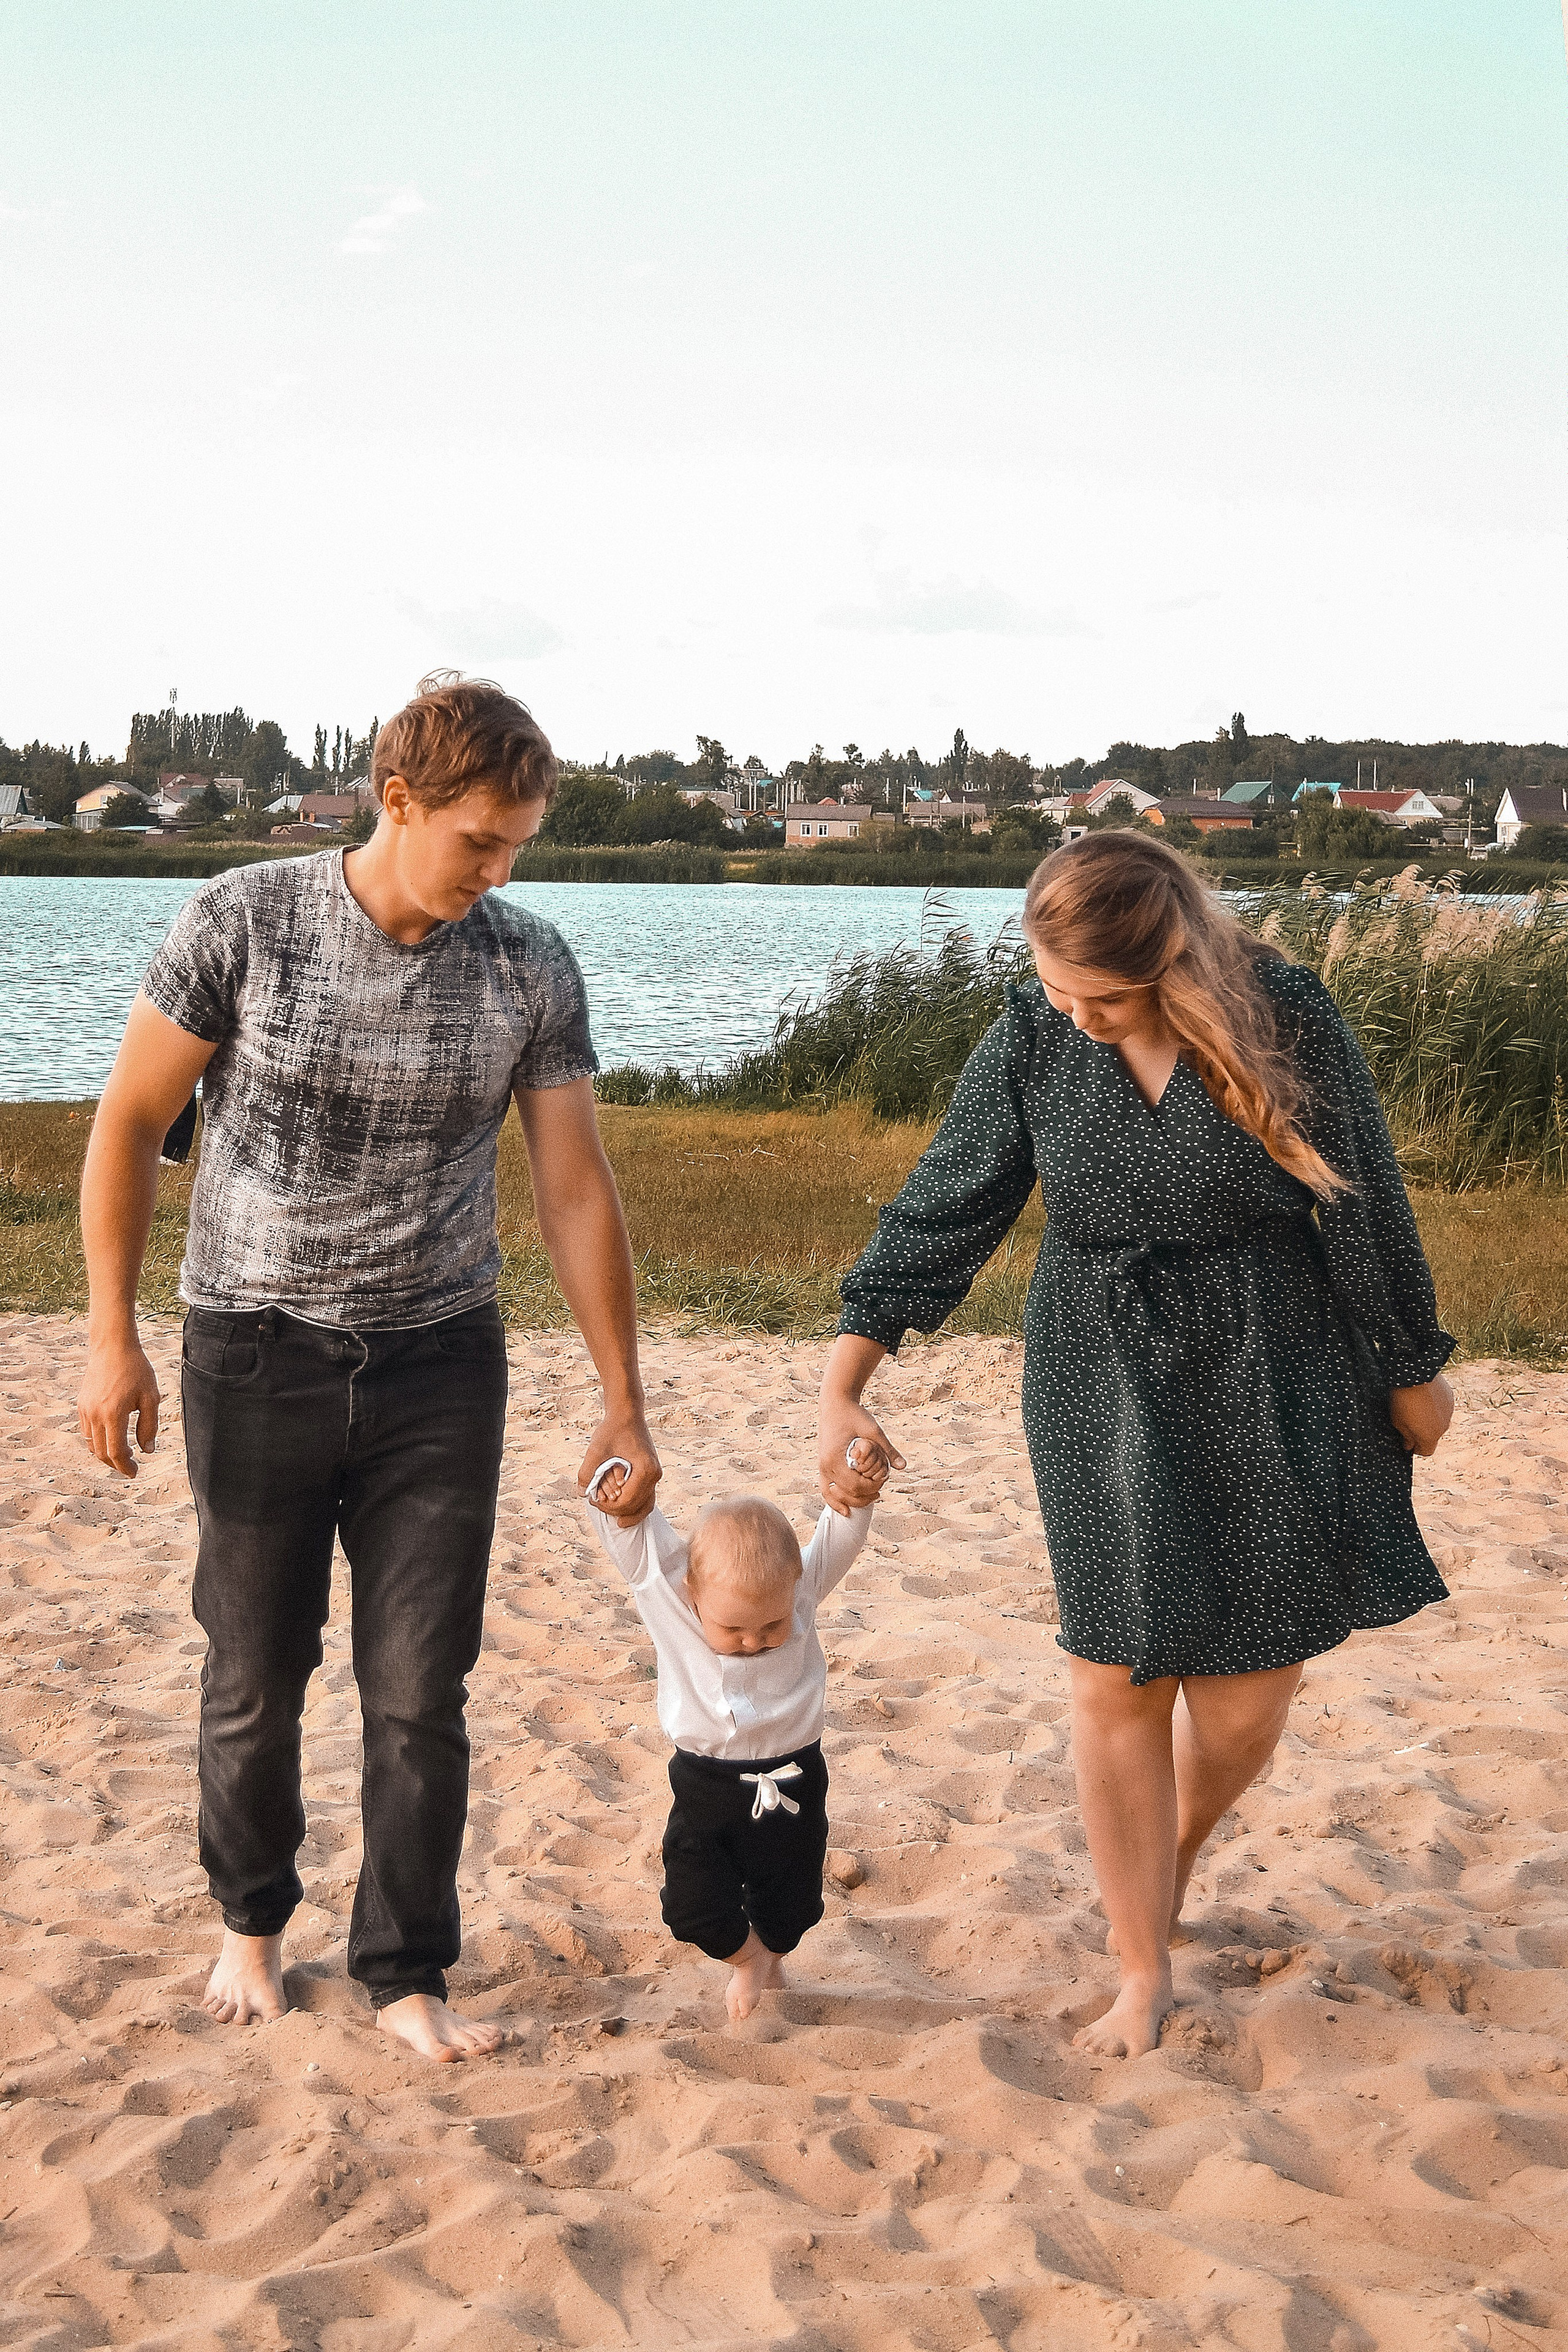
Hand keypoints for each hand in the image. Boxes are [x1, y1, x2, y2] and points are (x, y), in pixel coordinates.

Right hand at [79, 1337, 160, 1476]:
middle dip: (115, 1464)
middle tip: (130, 1466)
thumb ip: (149, 1426)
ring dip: (105, 1454)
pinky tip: (112, 1437)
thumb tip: (147, 1450)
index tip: (135, 1472)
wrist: (113, 1346)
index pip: (115, 1452)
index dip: (125, 1466)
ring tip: (123, 1453)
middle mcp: (95, 1415)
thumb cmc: (136, 1369)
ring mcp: (85, 1410)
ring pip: (91, 1444)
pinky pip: (86, 1431)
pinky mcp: (82, 1404)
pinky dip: (97, 1441)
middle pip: (100, 1453)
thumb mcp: (151, 1397)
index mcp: (113, 1415)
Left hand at [578, 1408, 660, 1524]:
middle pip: (637, 1506)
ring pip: (646, 1504)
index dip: (608, 1506)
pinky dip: (636, 1505)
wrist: (627, 1414)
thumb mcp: (595, 1450)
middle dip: (617, 1510)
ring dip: (629, 1512)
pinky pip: (646, 1496)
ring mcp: (655, 1474)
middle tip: (597, 1505)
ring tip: (617, 1521)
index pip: (627, 1501)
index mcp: (644, 1470)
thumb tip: (582, 1493)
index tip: (593, 1499)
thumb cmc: (612, 1429)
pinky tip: (625, 1510)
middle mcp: (654, 1475)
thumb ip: (587, 1473)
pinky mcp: (652, 1472)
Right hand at [818, 1347, 904, 1515]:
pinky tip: (846, 1509)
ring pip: (833, 1495)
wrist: (836, 1402)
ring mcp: (822, 1466)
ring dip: (851, 1501)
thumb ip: (887, 1450)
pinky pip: (826, 1488)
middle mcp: (825, 1465)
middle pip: (846, 1493)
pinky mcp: (823, 1464)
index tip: (883, 1483)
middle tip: (880, 1492)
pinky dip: (835, 1500)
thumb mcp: (873, 1430)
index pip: (854, 1485)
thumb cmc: (854, 1414)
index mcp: (835, 1458)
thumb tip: (903, 1466)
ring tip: (869, 1500)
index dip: (870, 1488)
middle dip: (864, 1496)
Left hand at [1388, 1372, 1453, 1456]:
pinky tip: (1423, 1396)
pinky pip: (1442, 1407)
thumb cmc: (1403, 1400)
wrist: (1415, 1374)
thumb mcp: (1398, 1422)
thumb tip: (1409, 1445)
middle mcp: (1443, 1428)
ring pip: (1438, 1421)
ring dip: (1429, 1418)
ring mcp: (1449, 1413)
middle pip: (1433, 1436)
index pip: (1426, 1452)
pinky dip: (1434, 1405)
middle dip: (1422, 1432)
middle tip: (1408, 1420)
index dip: (1415, 1448)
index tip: (1407, 1440)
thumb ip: (1406, 1437)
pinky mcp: (1450, 1399)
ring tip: (1415, 1405)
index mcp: (1430, 1437)